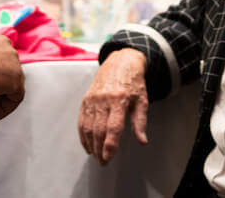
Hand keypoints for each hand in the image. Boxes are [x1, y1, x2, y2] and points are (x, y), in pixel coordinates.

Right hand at [78, 48, 148, 164]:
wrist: (120, 62)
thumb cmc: (133, 81)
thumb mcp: (142, 100)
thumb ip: (140, 122)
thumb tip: (141, 140)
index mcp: (119, 99)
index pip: (113, 127)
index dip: (109, 145)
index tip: (108, 158)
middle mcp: (103, 99)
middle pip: (98, 130)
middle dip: (100, 149)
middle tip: (103, 161)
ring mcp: (92, 99)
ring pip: (88, 127)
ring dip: (91, 145)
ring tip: (96, 155)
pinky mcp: (86, 100)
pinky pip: (82, 121)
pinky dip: (83, 135)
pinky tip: (87, 144)